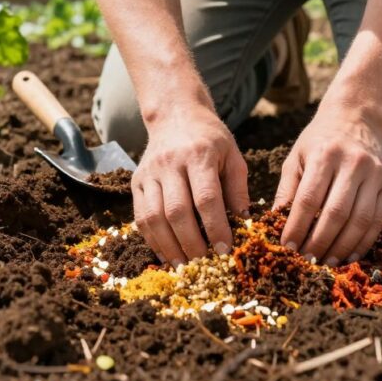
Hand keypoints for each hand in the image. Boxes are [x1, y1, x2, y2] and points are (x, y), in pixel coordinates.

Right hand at [132, 102, 249, 265]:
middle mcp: (170, 163)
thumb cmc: (210, 138)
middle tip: (205, 264)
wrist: (175, 115)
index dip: (216, 227)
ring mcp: (149, 173)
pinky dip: (152, 240)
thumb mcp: (232, 155)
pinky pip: (140, 216)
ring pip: (153, 217)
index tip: (225, 250)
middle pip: (177, 211)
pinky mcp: (136, 181)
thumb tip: (245, 224)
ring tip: (184, 266)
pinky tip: (166, 254)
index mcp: (199, 155)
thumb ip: (238, 189)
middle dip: (191, 243)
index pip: (206, 198)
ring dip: (169, 247)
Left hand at [273, 103, 381, 265]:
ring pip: (360, 220)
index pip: (309, 199)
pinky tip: (349, 255)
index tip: (287, 246)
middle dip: (320, 241)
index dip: (297, 226)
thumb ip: (287, 190)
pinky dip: (364, 242)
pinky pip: (378, 220)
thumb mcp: (296, 158)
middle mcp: (352, 164)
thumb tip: (275, 224)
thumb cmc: (318, 142)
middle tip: (307, 261)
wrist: (355, 118)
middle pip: (336, 212)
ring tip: (327, 263)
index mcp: (324, 155)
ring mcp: (374, 174)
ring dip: (342, 247)